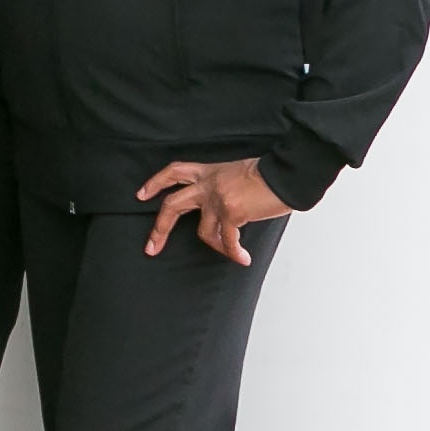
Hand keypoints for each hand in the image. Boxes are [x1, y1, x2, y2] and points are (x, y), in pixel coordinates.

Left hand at [136, 157, 289, 265]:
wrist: (287, 173)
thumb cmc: (270, 174)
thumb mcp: (238, 172)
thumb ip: (223, 187)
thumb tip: (221, 210)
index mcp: (209, 172)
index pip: (175, 172)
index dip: (156, 183)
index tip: (142, 195)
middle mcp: (208, 185)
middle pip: (172, 205)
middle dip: (159, 228)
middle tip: (151, 247)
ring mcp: (217, 199)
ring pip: (203, 231)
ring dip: (217, 246)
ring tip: (233, 253)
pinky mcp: (231, 213)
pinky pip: (227, 240)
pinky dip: (235, 252)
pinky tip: (243, 258)